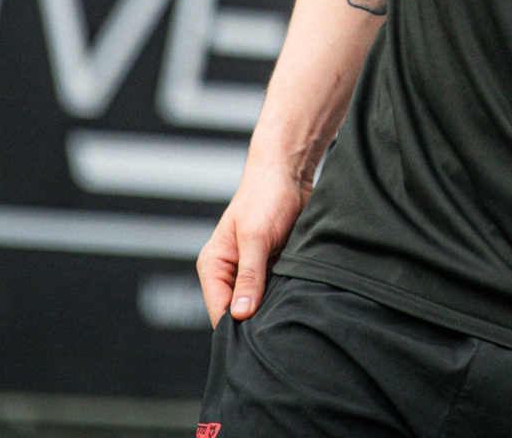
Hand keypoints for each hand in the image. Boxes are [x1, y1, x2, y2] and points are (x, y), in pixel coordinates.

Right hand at [197, 162, 308, 326]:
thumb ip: (249, 276)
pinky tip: (297, 298)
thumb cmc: (265, 196)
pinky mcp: (273, 268)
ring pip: (260, 305)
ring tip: (290, 312)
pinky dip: (285, 296)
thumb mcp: (256, 237)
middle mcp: (230, 272)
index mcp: (214, 265)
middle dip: (257, 321)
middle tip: (280, 328)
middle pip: (239, 313)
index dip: (237, 328)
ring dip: (273, 308)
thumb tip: (241, 314)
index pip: (219, 312)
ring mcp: (252, 272)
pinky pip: (276, 292)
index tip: (260, 338)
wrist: (289, 173)